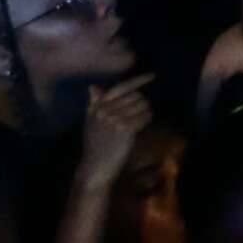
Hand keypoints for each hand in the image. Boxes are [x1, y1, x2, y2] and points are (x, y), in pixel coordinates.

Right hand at [71, 78, 153, 195]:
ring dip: (146, 111)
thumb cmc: (95, 145)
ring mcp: (114, 118)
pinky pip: (144, 116)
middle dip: (142, 103)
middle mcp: (104, 110)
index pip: (121, 87)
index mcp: (96, 106)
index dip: (138, 80)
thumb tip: (93, 86)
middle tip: (139, 115)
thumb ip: (94, 104)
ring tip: (139, 121)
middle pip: (136, 96)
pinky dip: (147, 119)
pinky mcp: (124, 128)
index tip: (152, 76)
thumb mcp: (90, 122)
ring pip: (142, 105)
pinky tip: (142, 125)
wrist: (95, 167)